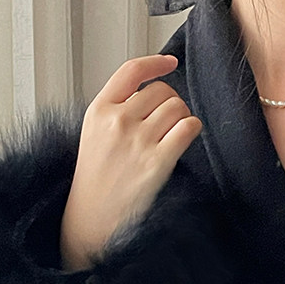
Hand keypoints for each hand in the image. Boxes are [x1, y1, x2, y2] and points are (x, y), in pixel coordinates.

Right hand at [61, 54, 201, 269]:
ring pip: (177, 107)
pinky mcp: (157, 163)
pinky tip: (185, 138)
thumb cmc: (95, 181)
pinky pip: (187, 128)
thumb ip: (115, 110)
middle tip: (169, 120)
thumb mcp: (93, 135)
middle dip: (171, 102)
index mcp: (99, 110)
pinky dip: (192, 129)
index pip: (131, 71)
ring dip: (183, 116)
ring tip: (176, 132)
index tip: (170, 63)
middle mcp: (118, 121)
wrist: (92, 221)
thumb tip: (148, 93)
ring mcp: (138, 142)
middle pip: (160, 91)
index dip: (155, 63)